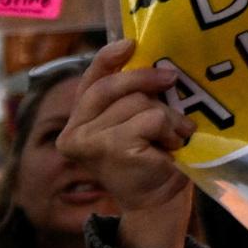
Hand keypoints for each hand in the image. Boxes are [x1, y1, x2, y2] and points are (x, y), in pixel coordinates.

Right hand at [57, 40, 194, 247]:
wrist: (158, 203)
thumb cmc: (152, 159)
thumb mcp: (138, 121)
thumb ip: (133, 97)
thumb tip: (155, 61)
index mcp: (79, 122)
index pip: (90, 81)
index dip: (108, 59)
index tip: (131, 44)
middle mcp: (74, 132)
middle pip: (112, 86)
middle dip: (147, 79)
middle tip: (172, 80)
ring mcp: (88, 142)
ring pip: (137, 102)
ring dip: (166, 116)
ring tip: (173, 135)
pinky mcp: (110, 148)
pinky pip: (150, 118)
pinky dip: (169, 128)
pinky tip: (170, 146)